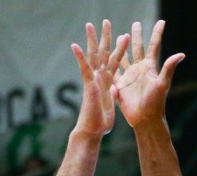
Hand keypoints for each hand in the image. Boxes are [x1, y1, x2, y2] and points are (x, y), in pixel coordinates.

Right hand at [71, 21, 129, 137]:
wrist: (93, 132)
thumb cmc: (101, 123)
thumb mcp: (111, 106)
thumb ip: (112, 96)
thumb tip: (113, 90)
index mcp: (108, 82)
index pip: (113, 61)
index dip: (118, 48)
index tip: (122, 35)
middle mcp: (100, 78)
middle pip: (103, 53)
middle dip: (105, 37)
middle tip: (106, 21)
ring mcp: (94, 81)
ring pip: (94, 57)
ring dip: (93, 41)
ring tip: (90, 25)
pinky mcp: (89, 86)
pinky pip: (84, 70)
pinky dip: (80, 58)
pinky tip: (75, 46)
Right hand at [112, 21, 184, 128]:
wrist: (145, 119)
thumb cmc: (156, 103)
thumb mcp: (162, 84)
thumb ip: (169, 68)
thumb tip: (181, 54)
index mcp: (149, 67)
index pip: (153, 46)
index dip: (157, 33)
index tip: (161, 22)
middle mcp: (139, 70)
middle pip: (137, 48)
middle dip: (137, 35)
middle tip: (136, 23)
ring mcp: (130, 77)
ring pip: (124, 57)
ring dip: (122, 47)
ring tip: (120, 35)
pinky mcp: (121, 85)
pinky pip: (115, 71)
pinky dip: (111, 63)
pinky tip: (106, 55)